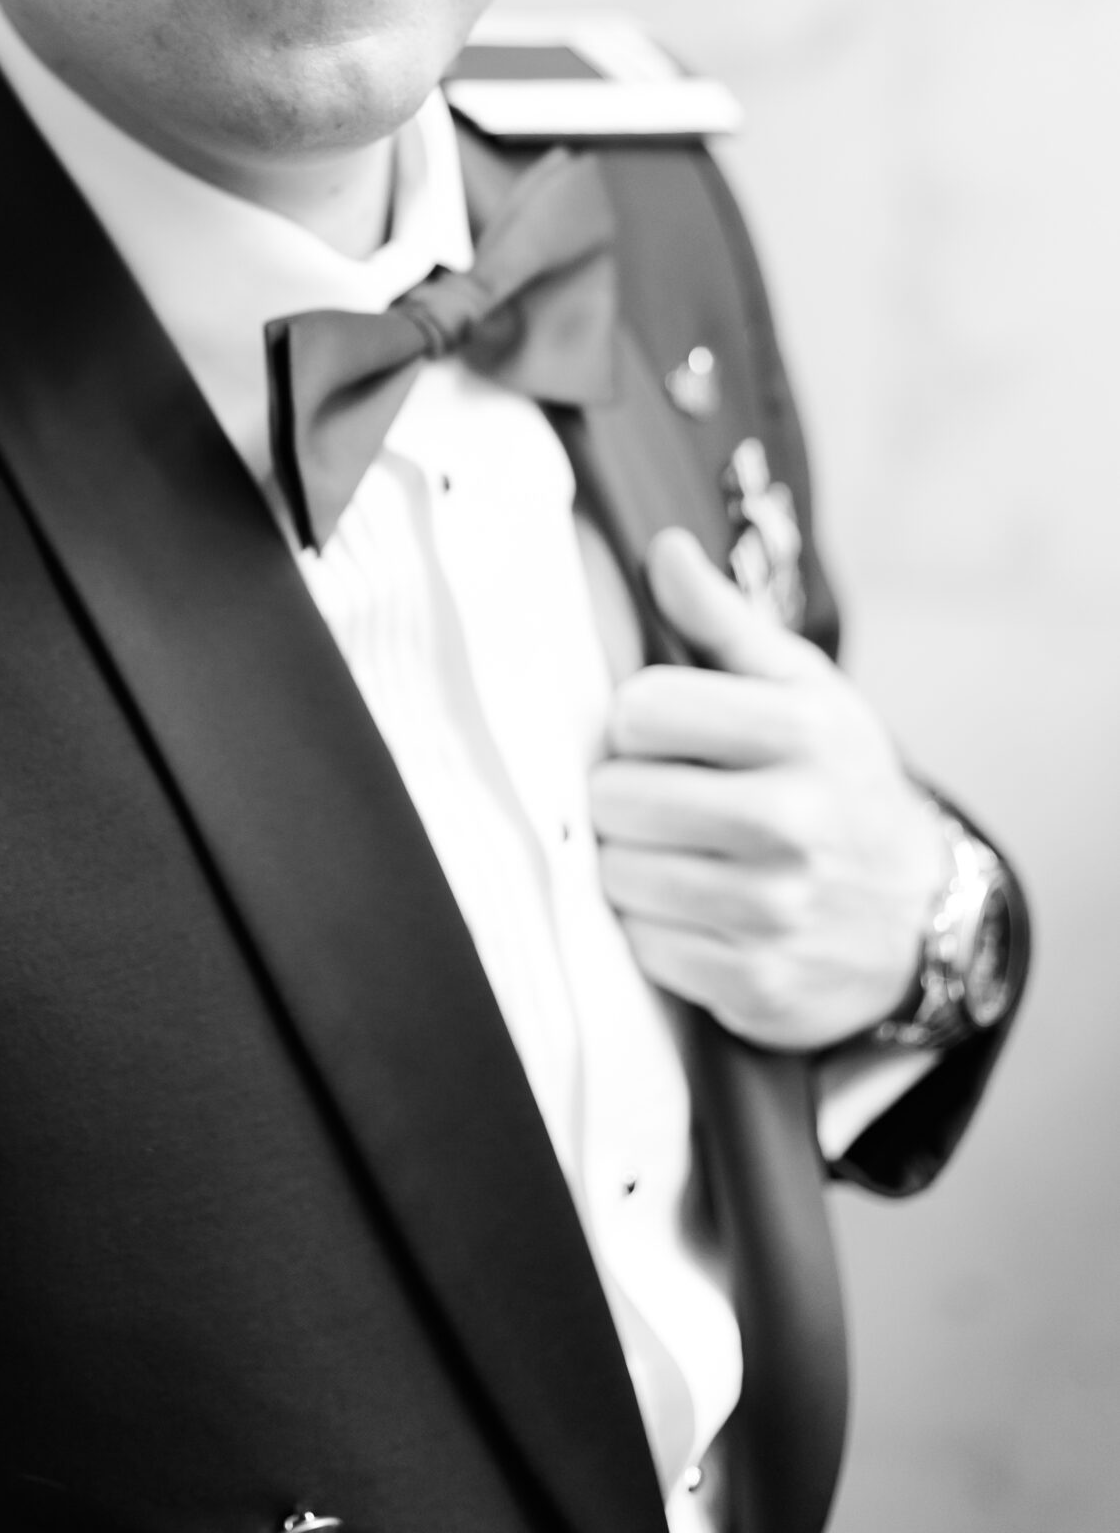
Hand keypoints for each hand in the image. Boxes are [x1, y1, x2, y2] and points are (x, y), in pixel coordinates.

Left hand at [587, 527, 946, 1049]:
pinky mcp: (758, 985)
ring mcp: (777, 910)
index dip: (637, 719)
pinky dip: (657, 931)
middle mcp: (794, 821)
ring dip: (633, 864)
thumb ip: (721, 619)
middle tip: (663, 798)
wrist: (917, 913)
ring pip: (621, 875)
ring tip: (677, 853)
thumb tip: (662, 549)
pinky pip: (646, 948)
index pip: (639, 710)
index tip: (665, 732)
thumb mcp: (799, 687)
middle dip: (625, 794)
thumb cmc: (833, 779)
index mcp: (800, 730)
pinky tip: (697, 910)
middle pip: (617, 797)